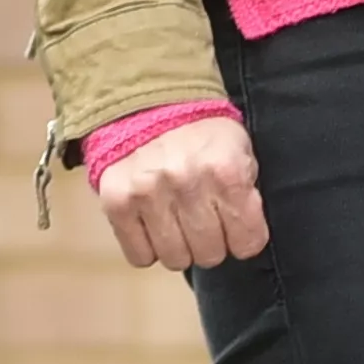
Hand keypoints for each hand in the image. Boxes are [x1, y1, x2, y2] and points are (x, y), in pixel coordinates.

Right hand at [95, 112, 267, 269]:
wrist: (146, 103)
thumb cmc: (201, 134)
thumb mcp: (239, 151)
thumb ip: (246, 193)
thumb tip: (245, 237)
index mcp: (226, 171)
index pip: (248, 242)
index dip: (245, 239)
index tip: (236, 229)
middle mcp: (187, 183)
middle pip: (210, 254)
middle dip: (212, 243)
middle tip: (205, 222)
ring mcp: (148, 194)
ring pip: (175, 260)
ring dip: (180, 248)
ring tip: (178, 224)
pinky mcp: (116, 203)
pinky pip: (139, 256)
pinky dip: (148, 249)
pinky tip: (154, 226)